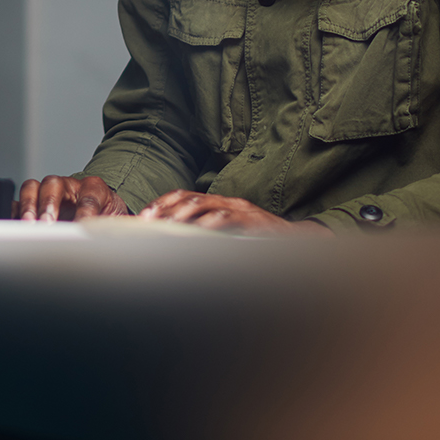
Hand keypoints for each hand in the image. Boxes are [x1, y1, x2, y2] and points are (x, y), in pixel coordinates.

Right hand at [14, 175, 128, 221]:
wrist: (103, 212)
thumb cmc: (110, 216)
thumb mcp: (119, 220)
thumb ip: (119, 227)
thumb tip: (128, 238)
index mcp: (95, 187)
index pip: (89, 195)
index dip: (85, 210)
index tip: (81, 225)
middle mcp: (70, 185)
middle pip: (54, 183)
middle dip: (49, 203)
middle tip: (47, 223)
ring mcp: (51, 192)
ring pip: (33, 187)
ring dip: (29, 205)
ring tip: (28, 224)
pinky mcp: (37, 203)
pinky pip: (20, 201)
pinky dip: (16, 211)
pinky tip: (15, 224)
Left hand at [141, 191, 331, 235]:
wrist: (296, 243)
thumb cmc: (259, 241)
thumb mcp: (230, 235)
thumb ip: (208, 234)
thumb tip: (177, 242)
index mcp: (221, 203)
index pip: (186, 196)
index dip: (164, 203)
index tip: (144, 215)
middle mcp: (229, 202)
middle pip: (191, 198)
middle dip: (167, 207)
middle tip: (148, 219)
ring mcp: (242, 210)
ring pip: (207, 205)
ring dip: (184, 214)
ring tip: (168, 223)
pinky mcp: (254, 222)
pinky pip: (231, 219)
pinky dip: (213, 223)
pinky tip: (200, 230)